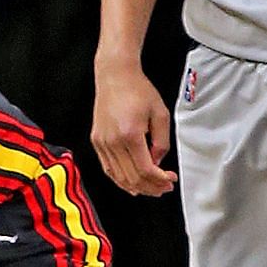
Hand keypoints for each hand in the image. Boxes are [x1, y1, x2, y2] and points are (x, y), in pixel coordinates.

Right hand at [91, 60, 175, 195]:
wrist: (115, 77)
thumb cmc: (138, 90)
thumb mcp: (160, 114)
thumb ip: (161, 142)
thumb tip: (157, 162)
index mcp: (130, 135)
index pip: (144, 169)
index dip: (159, 180)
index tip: (170, 180)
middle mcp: (113, 142)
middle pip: (131, 177)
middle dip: (150, 186)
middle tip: (164, 189)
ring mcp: (102, 143)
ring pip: (117, 176)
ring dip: (135, 186)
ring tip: (149, 189)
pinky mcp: (96, 142)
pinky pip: (108, 168)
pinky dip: (119, 179)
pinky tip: (130, 183)